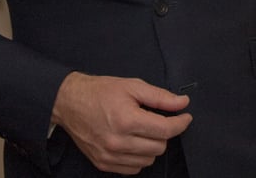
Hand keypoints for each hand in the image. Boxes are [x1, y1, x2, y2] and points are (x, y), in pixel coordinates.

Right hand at [51, 72, 192, 174]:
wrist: (70, 102)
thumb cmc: (100, 92)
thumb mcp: (133, 86)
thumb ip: (160, 97)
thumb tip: (182, 103)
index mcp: (126, 120)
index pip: (166, 130)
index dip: (181, 123)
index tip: (185, 117)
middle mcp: (118, 141)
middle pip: (159, 147)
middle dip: (164, 133)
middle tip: (157, 120)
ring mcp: (109, 155)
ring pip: (148, 160)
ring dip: (152, 146)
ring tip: (142, 130)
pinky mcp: (103, 163)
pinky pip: (133, 169)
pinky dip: (139, 157)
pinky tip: (134, 142)